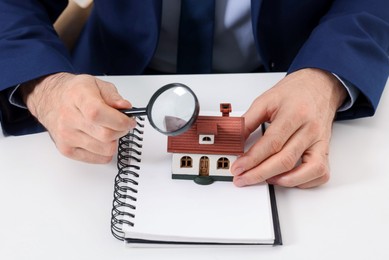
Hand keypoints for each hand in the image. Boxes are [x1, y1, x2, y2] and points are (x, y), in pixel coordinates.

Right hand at [21, 72, 135, 162]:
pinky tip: (101, 139)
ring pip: (106, 150)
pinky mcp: (67, 150)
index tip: (129, 120)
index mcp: (78, 97)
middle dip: (121, 130)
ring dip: (114, 141)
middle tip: (122, 124)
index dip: (120, 120)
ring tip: (109, 130)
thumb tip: (126, 107)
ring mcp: (67, 136)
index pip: (98, 113)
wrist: (50, 100)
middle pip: (106, 135)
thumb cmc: (74, 93)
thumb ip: (113, 96)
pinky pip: (99, 159)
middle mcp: (69, 118)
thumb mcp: (96, 84)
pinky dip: (106, 151)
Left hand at [231, 68, 346, 187]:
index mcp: (294, 114)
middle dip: (260, 174)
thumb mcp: (266, 100)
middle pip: (285, 160)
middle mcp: (310, 129)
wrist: (319, 85)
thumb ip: (248, 121)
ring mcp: (320, 141)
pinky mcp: (325, 149)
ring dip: (283, 181)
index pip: (271, 143)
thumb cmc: (294, 92)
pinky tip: (287, 178)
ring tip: (264, 179)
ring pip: (307, 170)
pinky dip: (304, 182)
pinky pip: (320, 173)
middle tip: (243, 178)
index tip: (238, 167)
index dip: (252, 159)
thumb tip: (234, 140)